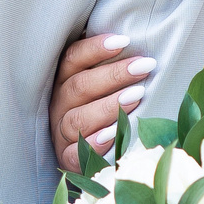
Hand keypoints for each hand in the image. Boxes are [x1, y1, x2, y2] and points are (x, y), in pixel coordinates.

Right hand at [50, 34, 156, 171]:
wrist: (91, 162)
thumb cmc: (103, 114)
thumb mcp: (102, 89)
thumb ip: (111, 68)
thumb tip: (139, 46)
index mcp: (64, 83)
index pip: (72, 59)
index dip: (95, 49)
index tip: (124, 40)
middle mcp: (59, 106)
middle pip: (79, 87)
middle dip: (113, 75)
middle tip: (144, 66)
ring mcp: (60, 134)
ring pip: (77, 119)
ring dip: (108, 106)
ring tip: (138, 96)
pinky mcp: (67, 159)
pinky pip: (74, 153)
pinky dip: (94, 144)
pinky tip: (114, 135)